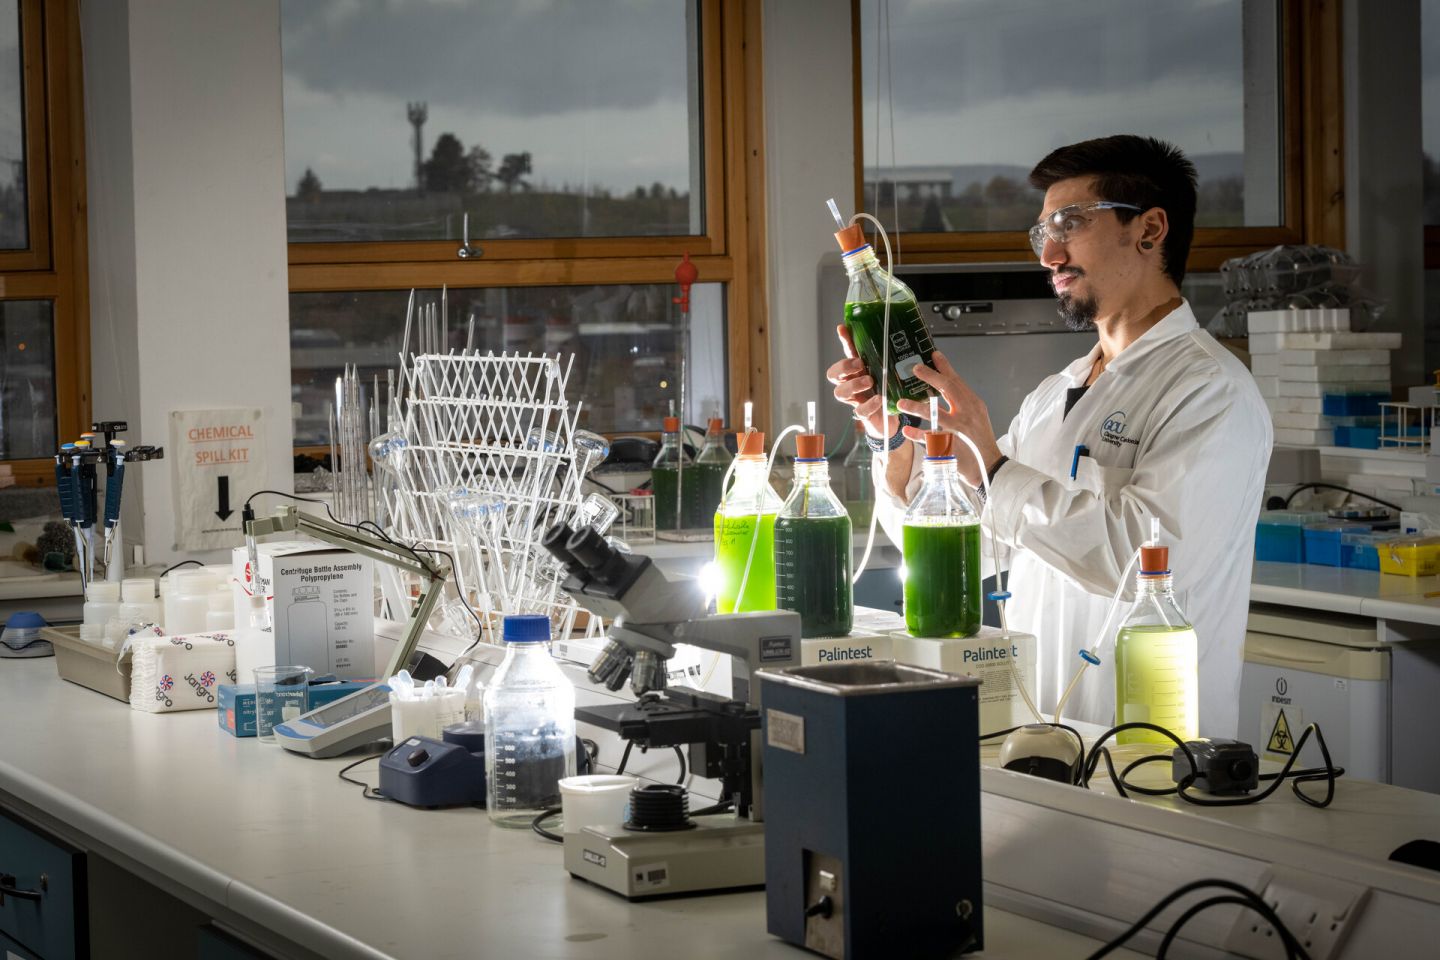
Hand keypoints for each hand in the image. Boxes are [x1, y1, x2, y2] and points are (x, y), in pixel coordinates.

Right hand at [825, 324, 895, 438]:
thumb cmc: (885, 389)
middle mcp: (850, 384)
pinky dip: (869, 404)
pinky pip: (860, 410)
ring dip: (853, 385)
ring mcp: (855, 399)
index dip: (843, 342)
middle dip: (844, 367)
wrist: (892, 415)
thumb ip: (881, 356)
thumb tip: (886, 333)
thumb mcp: (884, 371)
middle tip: (860, 364)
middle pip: (833, 375)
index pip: (846, 353)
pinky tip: (879, 399)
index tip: (843, 329)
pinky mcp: (864, 414)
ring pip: (840, 392)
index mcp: (855, 372)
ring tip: (869, 381)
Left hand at [897, 351, 1001, 486]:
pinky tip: (906, 429)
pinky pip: (929, 439)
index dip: (945, 367)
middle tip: (915, 368)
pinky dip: (916, 434)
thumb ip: (960, 402)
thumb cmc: (979, 440)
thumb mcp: (975, 416)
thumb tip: (944, 385)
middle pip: (948, 390)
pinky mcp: (950, 446)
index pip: (957, 382)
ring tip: (901, 402)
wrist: (989, 465)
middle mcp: (967, 414)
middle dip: (931, 377)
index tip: (933, 354)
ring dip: (917, 406)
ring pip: (936, 414)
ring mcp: (958, 430)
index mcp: (973, 404)